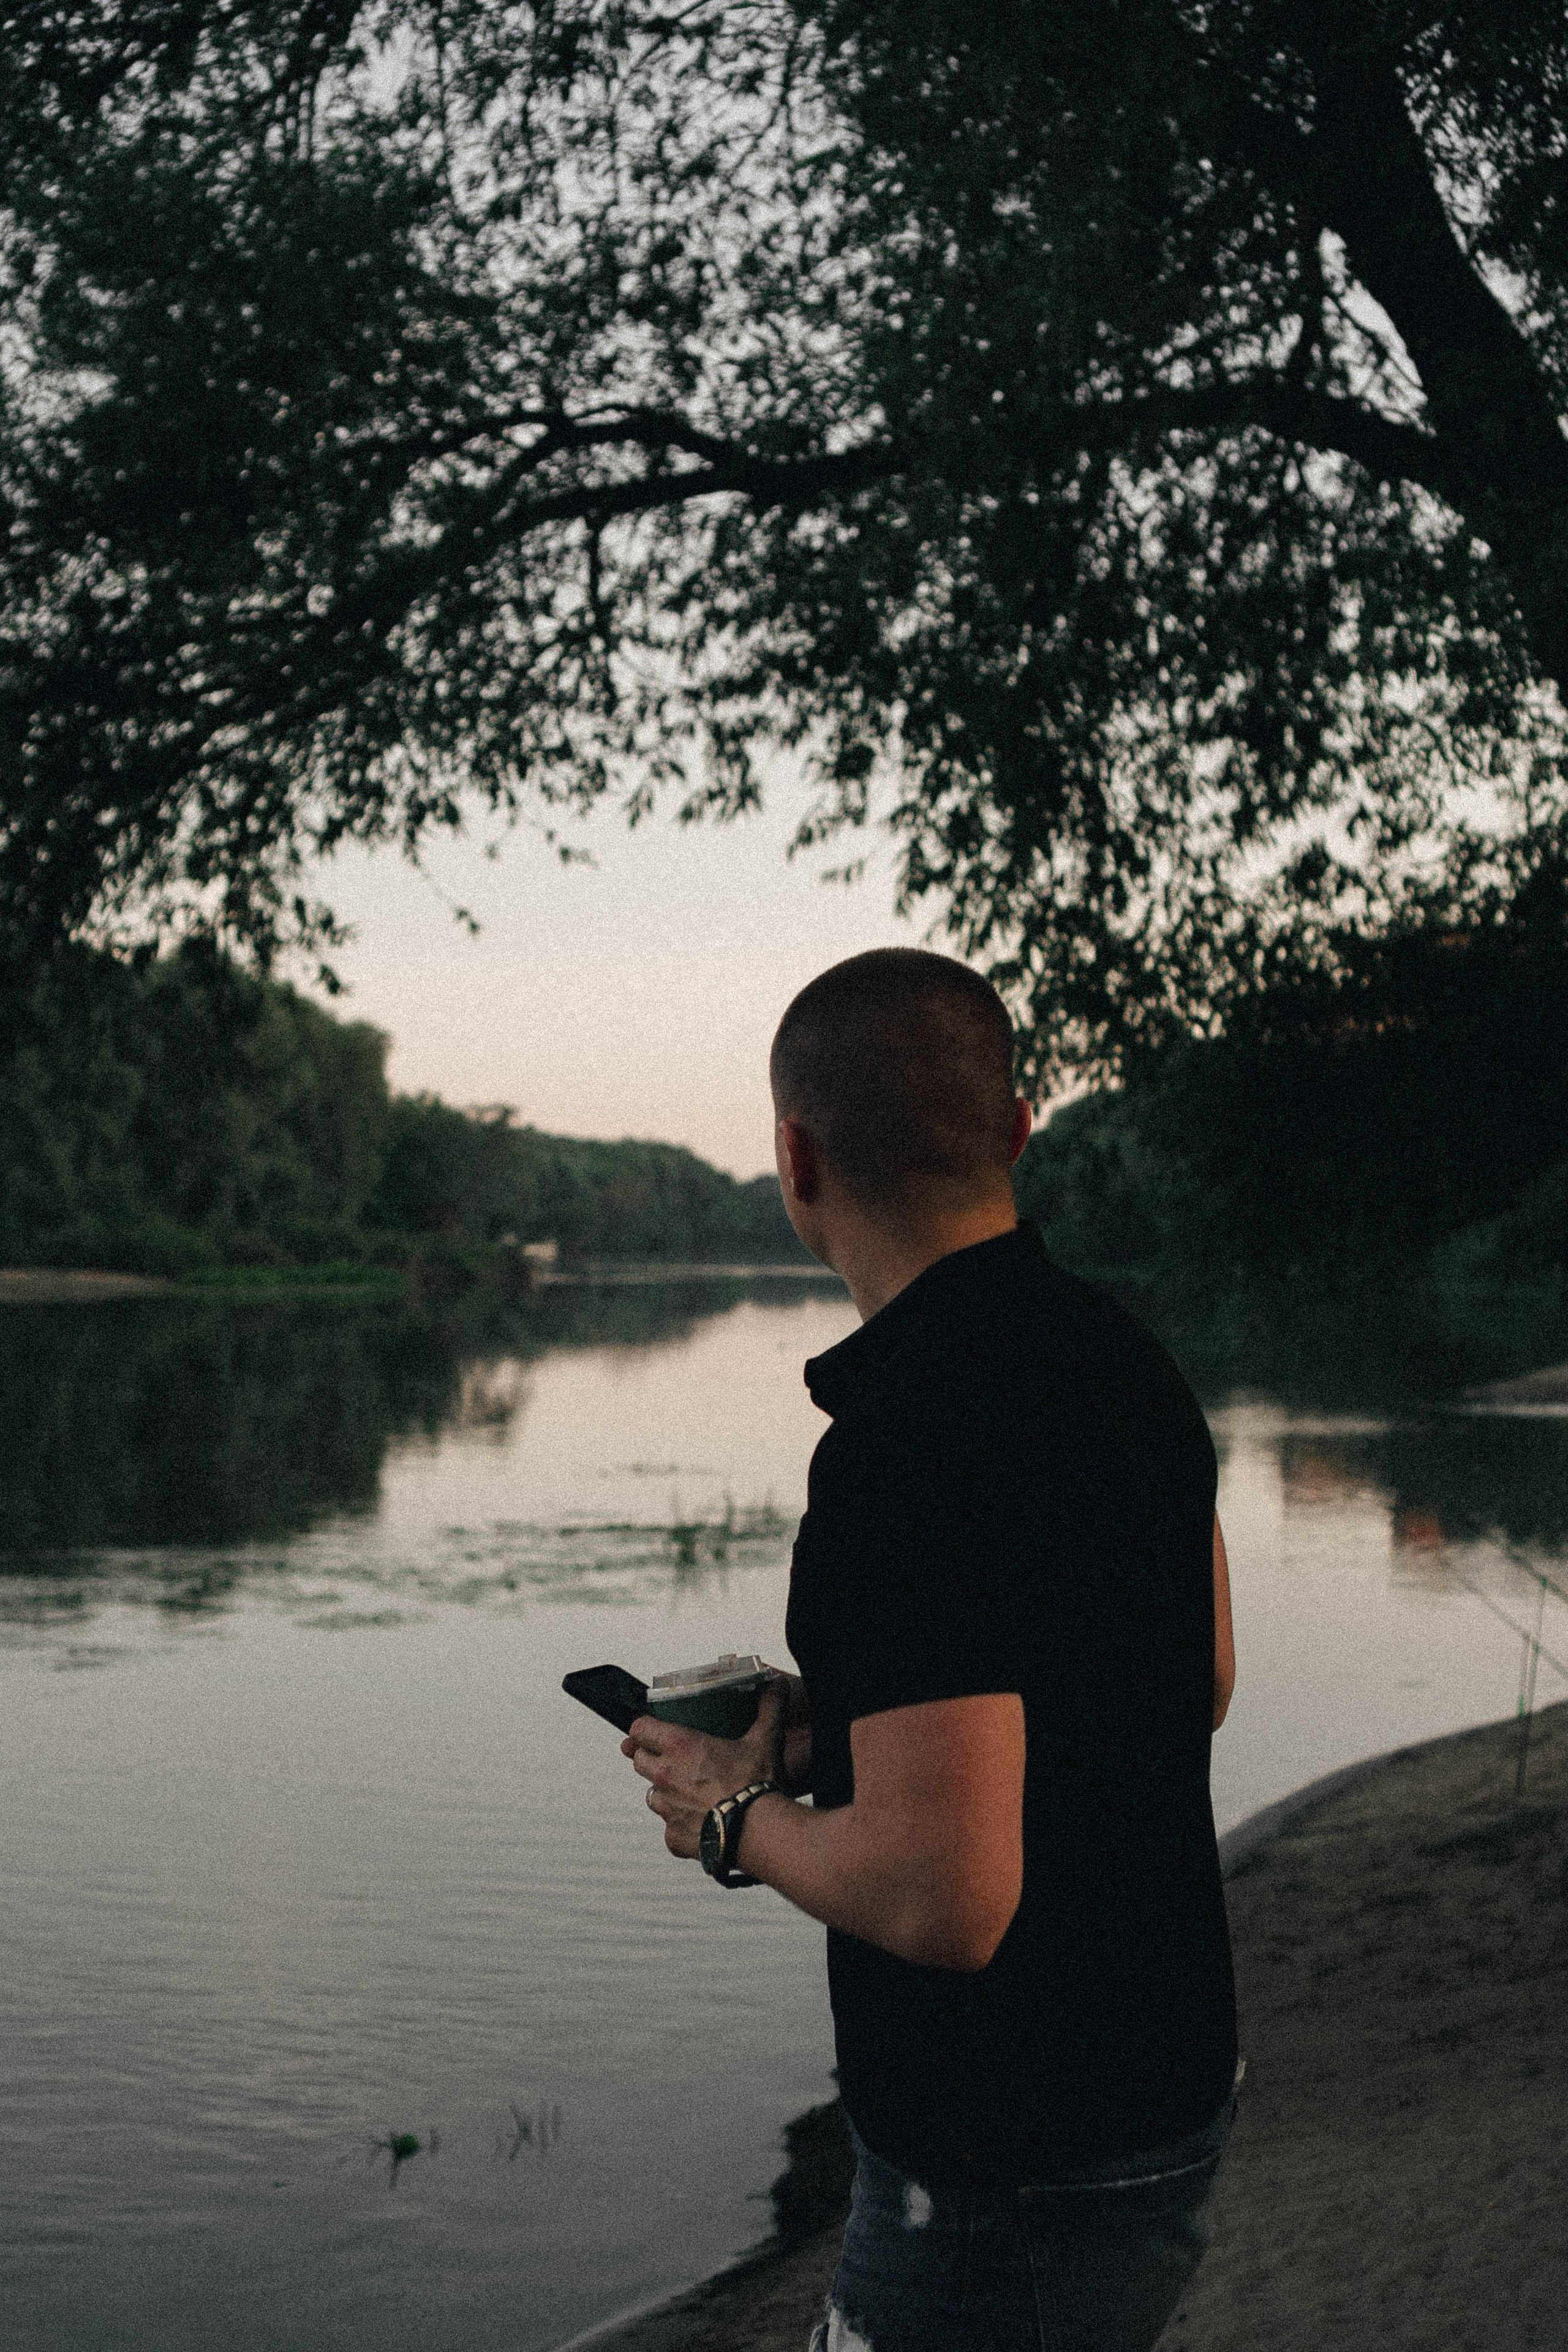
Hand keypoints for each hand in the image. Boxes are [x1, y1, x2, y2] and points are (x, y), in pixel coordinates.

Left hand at [621, 1678, 789, 1859]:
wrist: (760, 1832)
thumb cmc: (757, 1786)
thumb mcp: (765, 1739)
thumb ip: (769, 1708)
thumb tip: (778, 1685)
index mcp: (680, 1746)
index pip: (639, 1729)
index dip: (643, 1729)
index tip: (650, 1730)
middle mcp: (665, 1776)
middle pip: (638, 1761)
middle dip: (650, 1758)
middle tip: (670, 1758)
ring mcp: (667, 1809)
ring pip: (652, 1795)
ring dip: (665, 1791)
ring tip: (690, 1791)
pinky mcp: (673, 1837)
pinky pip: (669, 1828)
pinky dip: (680, 1824)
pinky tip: (701, 1821)